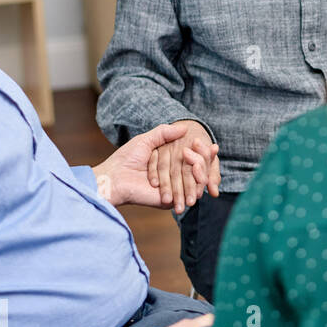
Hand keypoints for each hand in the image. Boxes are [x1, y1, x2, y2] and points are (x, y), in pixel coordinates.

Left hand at [93, 123, 215, 208]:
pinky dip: (195, 179)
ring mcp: (172, 189)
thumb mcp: (146, 140)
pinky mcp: (170, 200)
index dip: (201, 152)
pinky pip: (187, 192)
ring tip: (209, 153)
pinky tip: (198, 166)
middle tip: (212, 147)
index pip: (190, 159)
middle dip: (205, 158)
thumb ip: (164, 133)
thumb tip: (184, 126)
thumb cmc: (126, 158)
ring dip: (203, 166)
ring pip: (195, 180)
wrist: (114, 177)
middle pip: (195, 170)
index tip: (212, 144)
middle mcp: (171, 178)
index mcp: (167, 164)